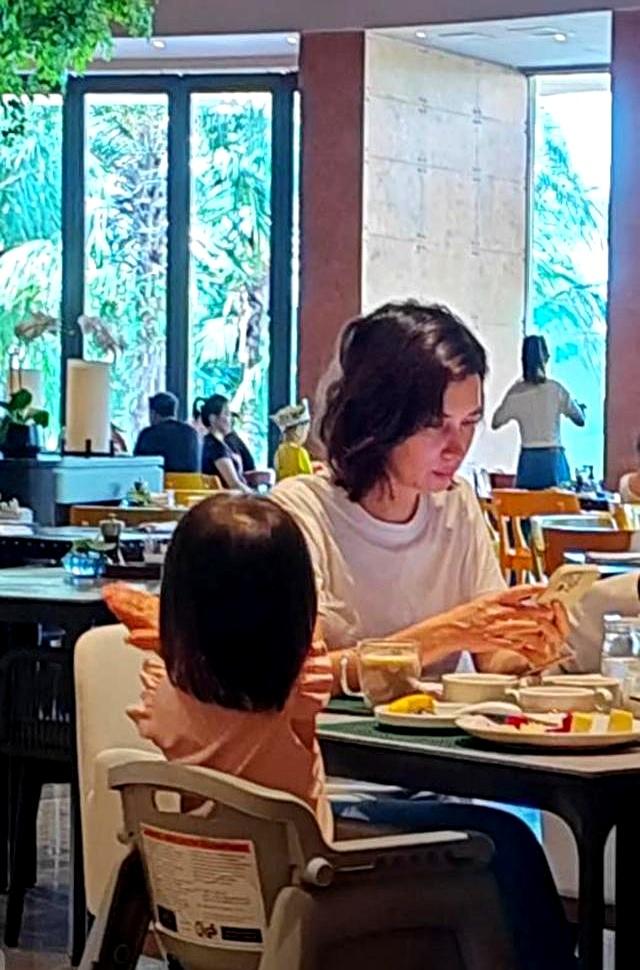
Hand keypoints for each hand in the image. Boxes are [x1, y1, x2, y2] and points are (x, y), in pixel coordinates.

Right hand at [434, 585, 568, 663]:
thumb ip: (503, 600)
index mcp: (494, 599)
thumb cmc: (467, 615)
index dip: (532, 588)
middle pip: (525, 610)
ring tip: (549, 631)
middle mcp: (497, 612)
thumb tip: (520, 598)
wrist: (452, 629)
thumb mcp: (485, 601)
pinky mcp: (495, 642)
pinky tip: (534, 646)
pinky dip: (526, 646)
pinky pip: (515, 644)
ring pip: (524, 628)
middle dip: (542, 612)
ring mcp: (497, 628)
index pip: (517, 591)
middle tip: (552, 612)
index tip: (544, 587)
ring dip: (538, 630)